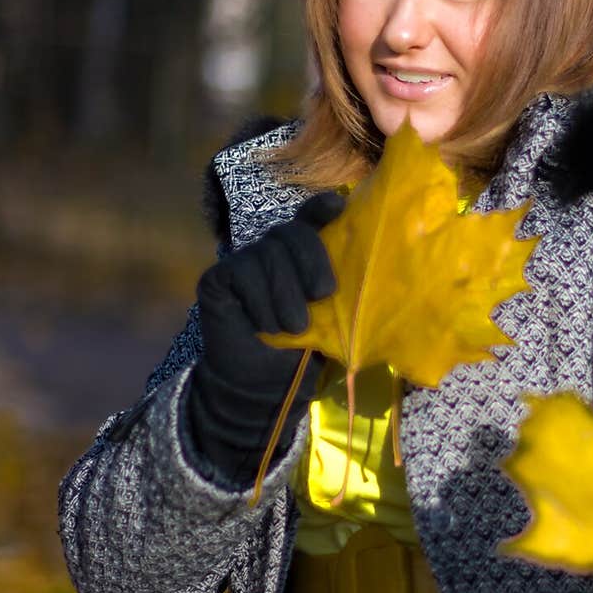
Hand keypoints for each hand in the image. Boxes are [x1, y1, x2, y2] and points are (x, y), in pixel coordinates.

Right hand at [187, 192, 345, 482]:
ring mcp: (243, 261)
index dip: (321, 207)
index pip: (310, 219)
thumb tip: (374, 276)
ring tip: (295, 327)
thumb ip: (342, 292)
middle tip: (323, 294)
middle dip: (311, 259)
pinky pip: (241, 272)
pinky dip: (259, 301)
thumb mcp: (331, 319)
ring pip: (266, 254)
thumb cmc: (303, 351)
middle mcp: (272, 250)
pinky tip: (265, 325)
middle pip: (291, 233)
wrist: (261, 386)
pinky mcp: (217, 277)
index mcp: (302, 255)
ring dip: (285, 294)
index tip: (338, 206)